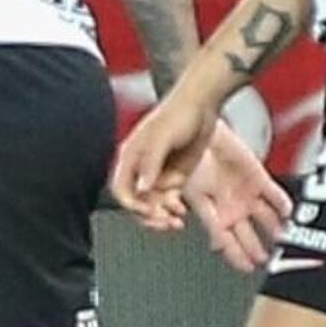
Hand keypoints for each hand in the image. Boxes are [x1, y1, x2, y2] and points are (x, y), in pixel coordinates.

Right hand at [111, 83, 218, 229]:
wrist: (203, 105)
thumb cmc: (178, 113)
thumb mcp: (162, 137)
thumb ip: (150, 162)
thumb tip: (141, 188)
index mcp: (130, 157)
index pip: (122, 190)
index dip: (132, 205)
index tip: (147, 212)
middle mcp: (141, 168)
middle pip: (137, 202)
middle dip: (149, 215)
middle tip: (164, 220)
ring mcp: (158, 173)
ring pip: (153, 204)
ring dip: (162, 215)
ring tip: (176, 219)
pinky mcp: (174, 177)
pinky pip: (168, 200)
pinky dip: (173, 209)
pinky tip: (181, 211)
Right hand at [184, 118, 292, 270]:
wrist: (195, 121)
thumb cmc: (184, 152)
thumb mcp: (186, 186)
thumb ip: (197, 212)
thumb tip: (211, 238)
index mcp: (207, 209)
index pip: (223, 239)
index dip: (235, 255)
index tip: (246, 267)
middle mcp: (227, 204)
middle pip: (245, 234)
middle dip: (256, 250)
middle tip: (266, 262)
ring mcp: (243, 191)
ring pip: (263, 218)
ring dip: (274, 231)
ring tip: (284, 242)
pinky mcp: (257, 175)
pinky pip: (274, 194)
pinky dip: (283, 204)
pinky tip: (290, 213)